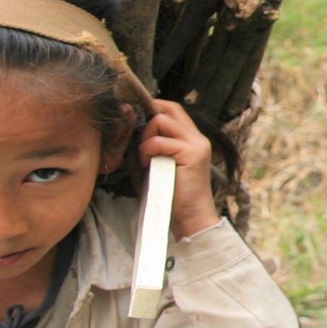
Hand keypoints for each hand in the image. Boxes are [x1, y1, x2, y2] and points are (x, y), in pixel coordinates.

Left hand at [137, 100, 222, 237]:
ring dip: (146, 138)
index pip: (173, 109)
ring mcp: (196, 144)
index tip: (137, 123)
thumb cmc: (170, 196)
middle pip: (169, 108)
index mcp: (192, 139)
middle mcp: (197, 138)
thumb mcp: (157, 165)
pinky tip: (146, 165)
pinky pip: (159, 141)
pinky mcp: (192, 153)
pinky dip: (147, 151)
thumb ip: (150, 146)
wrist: (190, 219)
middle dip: (147, 121)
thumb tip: (129, 128)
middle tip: (140, 145)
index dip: (154, 108)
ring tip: (144, 159)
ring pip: (161, 120)